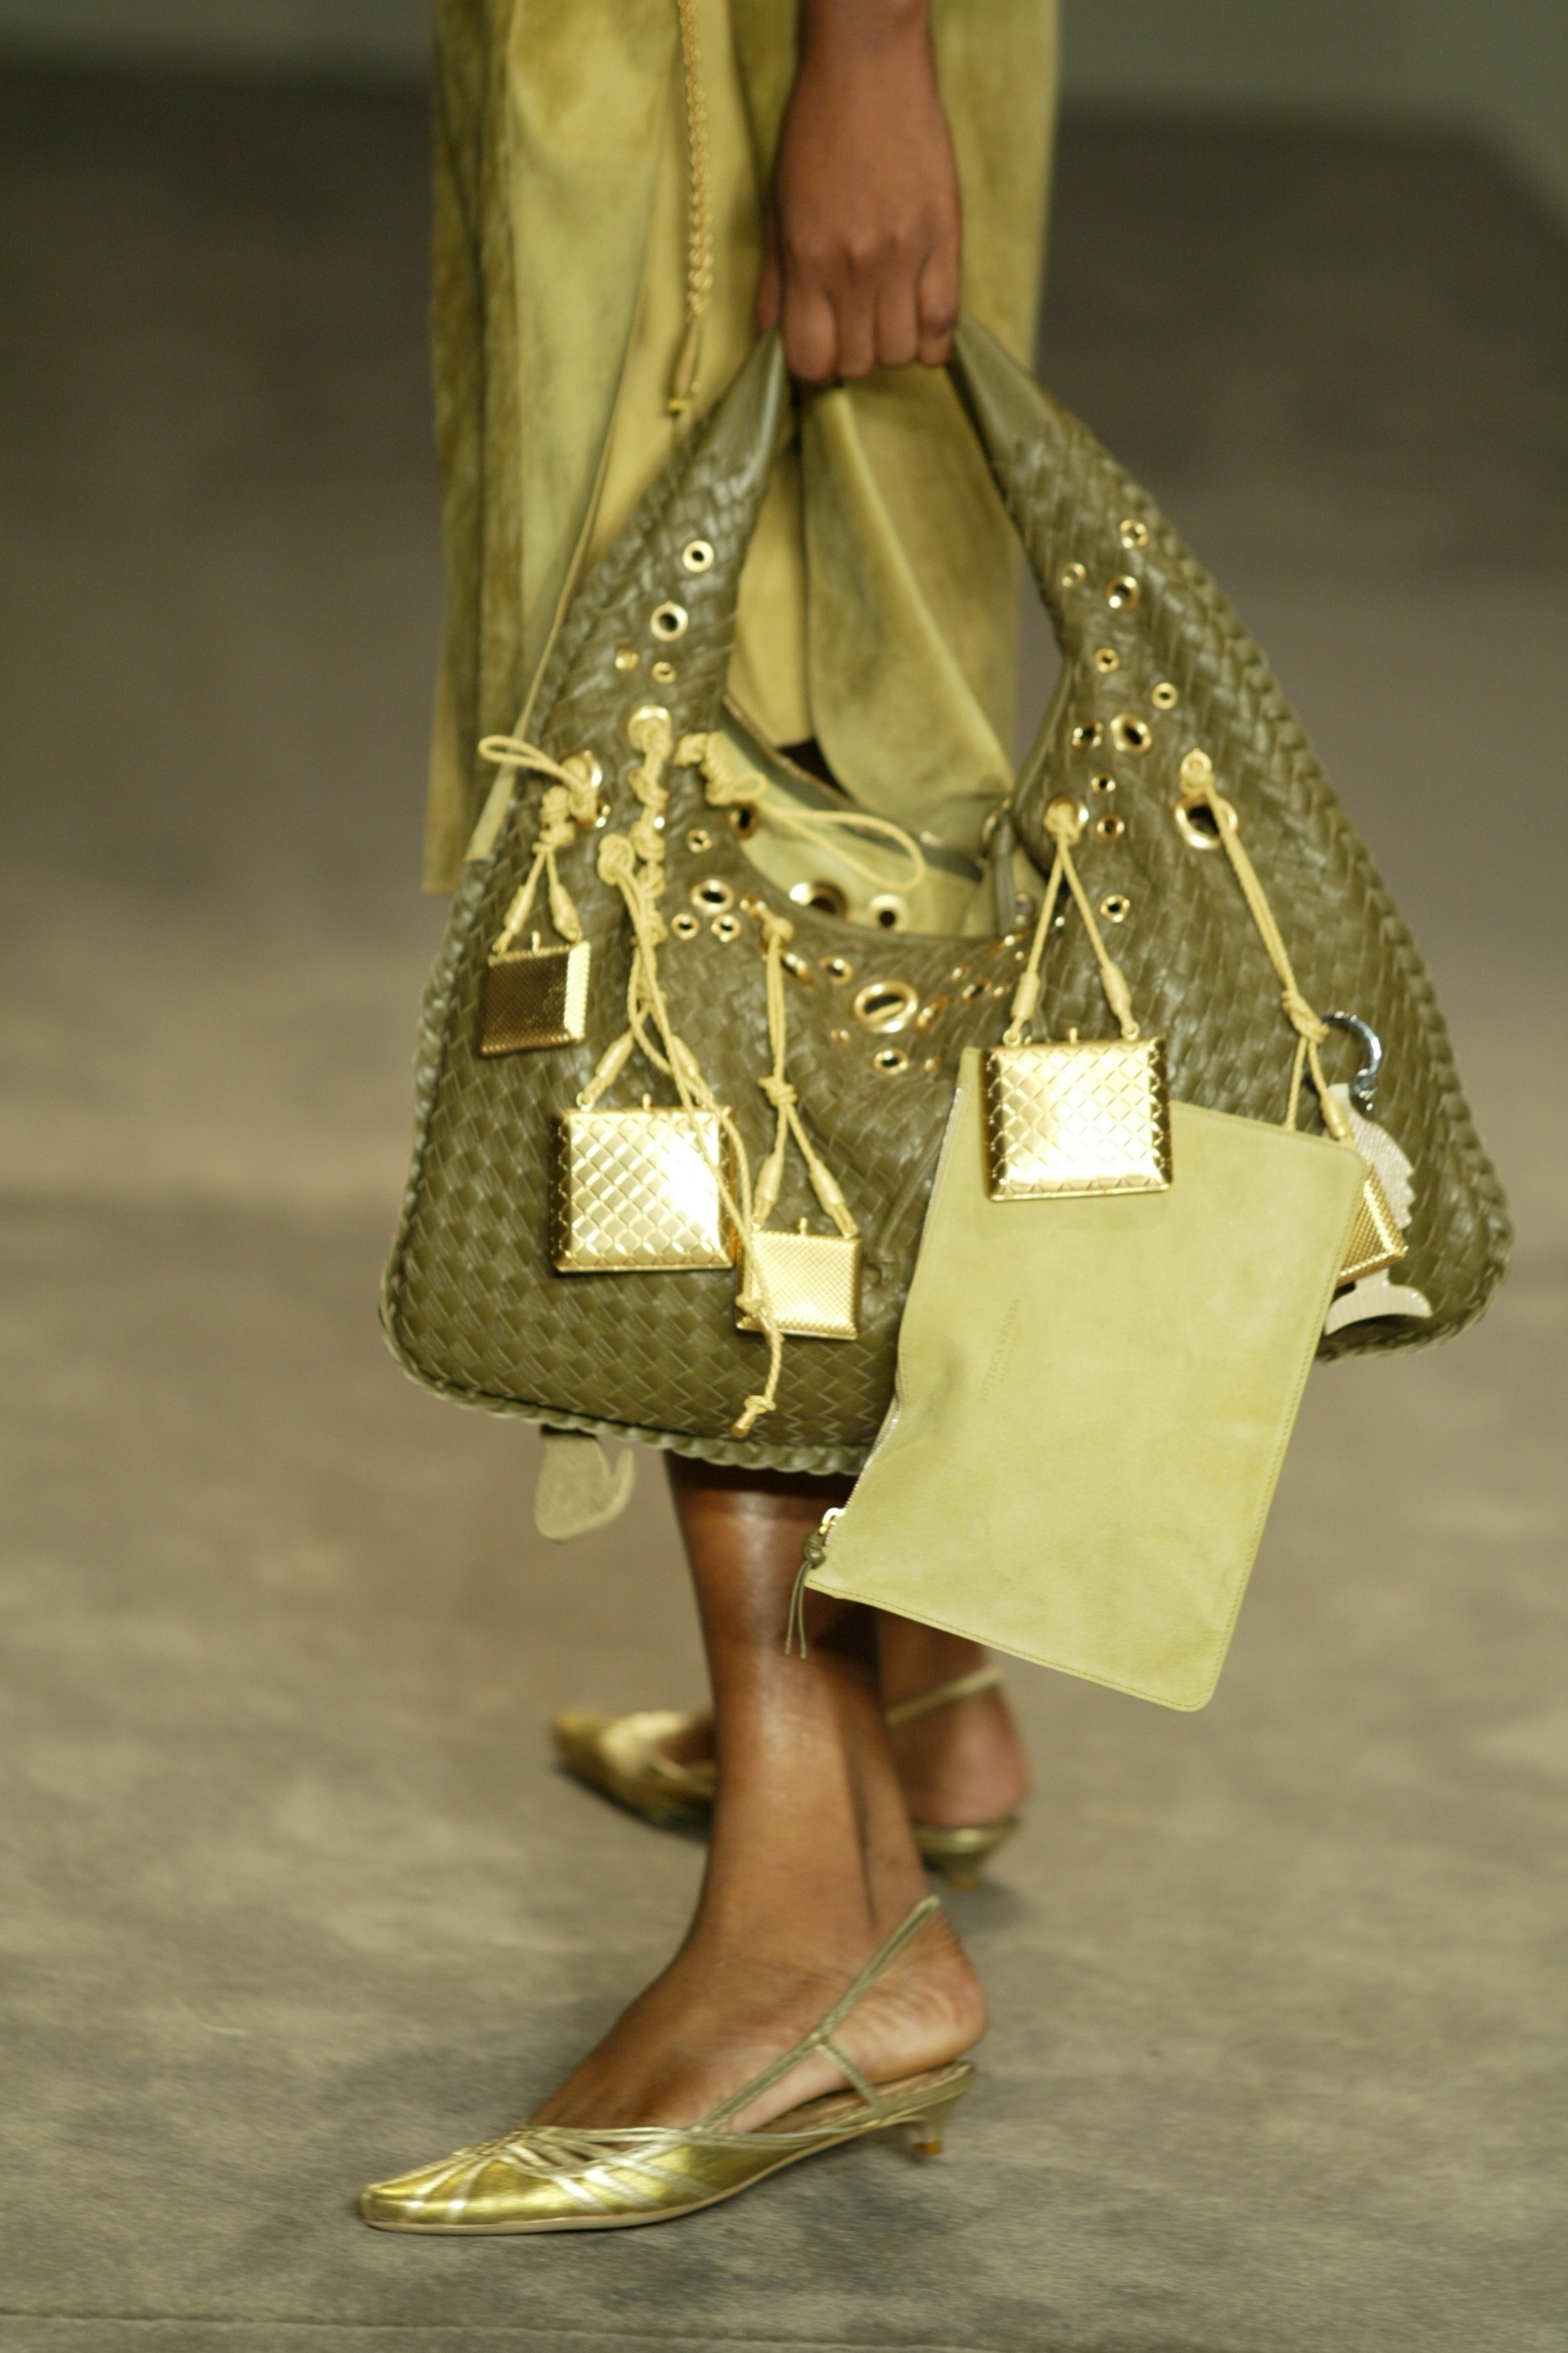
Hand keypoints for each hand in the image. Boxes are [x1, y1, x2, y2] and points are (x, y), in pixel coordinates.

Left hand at [756, 0, 960, 383]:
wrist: (868, 72)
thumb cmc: (815, 135)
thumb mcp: (777, 207)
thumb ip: (775, 280)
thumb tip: (771, 339)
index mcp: (807, 259)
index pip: (811, 361)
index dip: (814, 368)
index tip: (819, 350)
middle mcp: (854, 267)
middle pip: (859, 363)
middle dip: (853, 356)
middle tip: (853, 327)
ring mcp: (903, 255)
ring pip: (901, 352)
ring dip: (892, 347)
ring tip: (886, 317)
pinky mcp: (943, 238)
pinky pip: (943, 323)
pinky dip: (932, 339)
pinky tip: (920, 323)